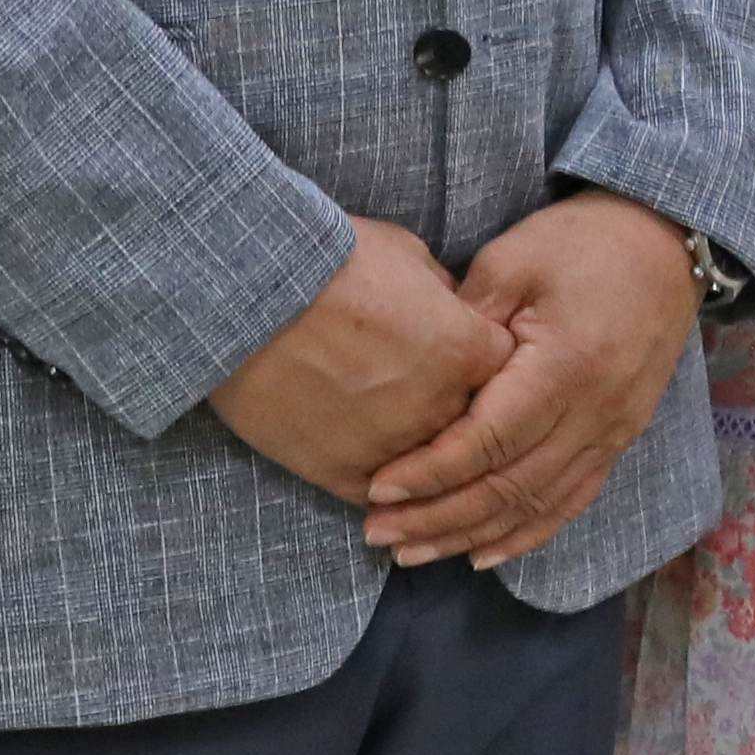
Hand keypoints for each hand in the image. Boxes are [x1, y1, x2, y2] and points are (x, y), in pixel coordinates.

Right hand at [208, 219, 513, 511]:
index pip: (510, 372)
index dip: (491, 365)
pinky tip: (379, 474)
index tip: (472, 359)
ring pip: (435, 472)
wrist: (244, 298)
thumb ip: (444, 296)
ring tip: (400, 442)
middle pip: (479, 427)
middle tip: (438, 402)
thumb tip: (452, 314)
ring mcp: (398, 449)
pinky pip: (386, 497)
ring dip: (427, 459)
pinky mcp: (346, 476)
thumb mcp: (407, 257)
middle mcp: (444, 408)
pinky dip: (385, 487)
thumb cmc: (328, 262)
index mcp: (469, 351)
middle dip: (465, 413)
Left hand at [365, 192, 700, 569]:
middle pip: (509, 487)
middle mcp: (595, 412)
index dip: (431, 471)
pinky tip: (482, 552)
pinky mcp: (620, 437)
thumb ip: (464, 324)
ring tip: (412, 553)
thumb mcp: (511, 262)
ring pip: (537, 505)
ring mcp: (614, 431)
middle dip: (438, 517)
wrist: (665, 243)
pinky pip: (572, 500)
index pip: (489, 440)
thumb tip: (419, 381)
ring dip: (471, 535)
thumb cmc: (582, 242)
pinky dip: (526, 534)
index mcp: (566, 366)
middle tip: (378, 534)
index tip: (378, 488)